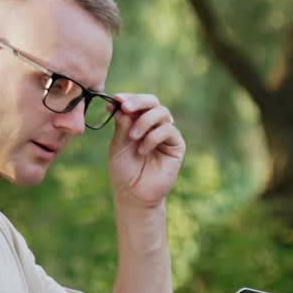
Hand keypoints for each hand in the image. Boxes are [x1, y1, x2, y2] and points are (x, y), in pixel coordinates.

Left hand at [107, 94, 184, 208]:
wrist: (134, 195)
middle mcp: (154, 125)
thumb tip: (121, 104)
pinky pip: (168, 130)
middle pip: (152, 102)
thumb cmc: (124, 171)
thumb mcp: (118, 145)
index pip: (137, 102)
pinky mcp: (176, 145)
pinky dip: (153, 137)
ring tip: (132, 137)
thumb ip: (122, 125)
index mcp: (138, 122)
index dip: (128, 98)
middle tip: (125, 107)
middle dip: (138, 102)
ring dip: (144, 121)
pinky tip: (143, 150)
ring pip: (162, 113)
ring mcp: (166, 134)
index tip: (115, 99)